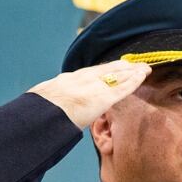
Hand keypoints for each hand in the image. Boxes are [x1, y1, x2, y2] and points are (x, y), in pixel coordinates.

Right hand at [29, 61, 150, 128]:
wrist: (38, 116)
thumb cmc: (37, 115)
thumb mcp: (43, 102)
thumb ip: (53, 102)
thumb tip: (48, 108)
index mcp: (67, 80)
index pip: (91, 73)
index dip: (105, 70)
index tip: (114, 66)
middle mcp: (81, 79)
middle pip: (106, 69)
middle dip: (122, 67)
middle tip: (134, 64)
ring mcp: (92, 87)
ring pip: (117, 75)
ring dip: (132, 72)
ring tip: (144, 69)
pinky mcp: (102, 98)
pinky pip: (122, 88)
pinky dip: (133, 81)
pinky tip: (142, 76)